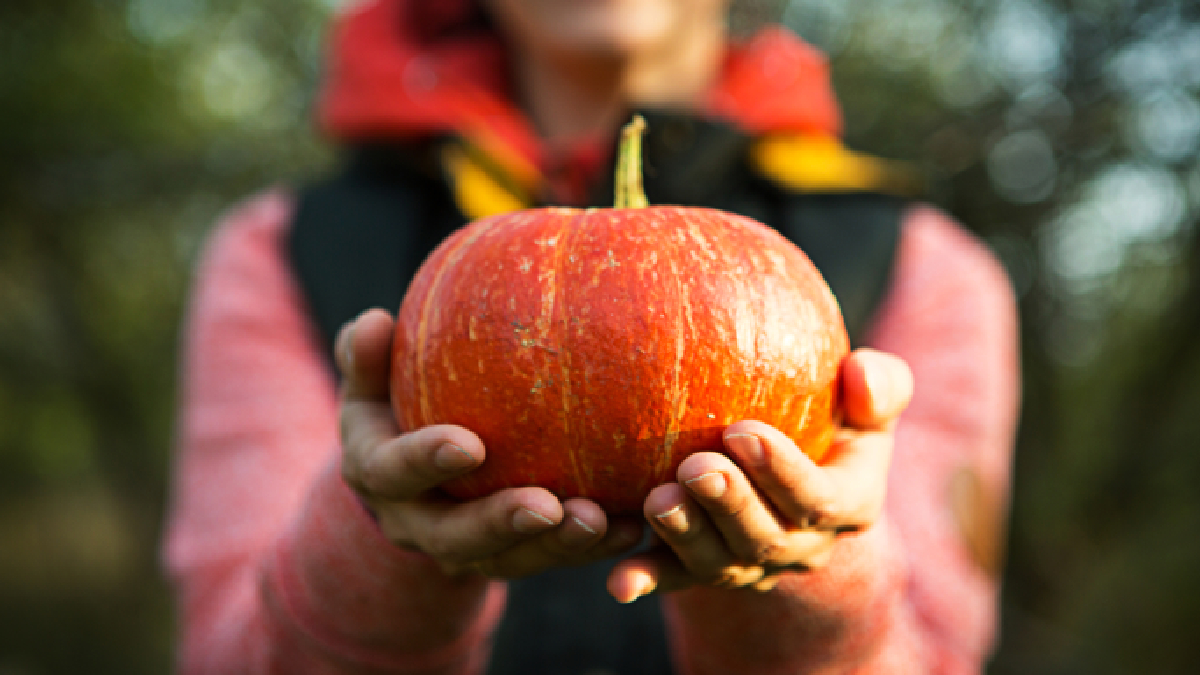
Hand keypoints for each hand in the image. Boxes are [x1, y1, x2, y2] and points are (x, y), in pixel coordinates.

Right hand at [336, 309, 642, 577]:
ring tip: (601, 521)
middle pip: (455, 537)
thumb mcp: (369, 383)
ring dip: (556, 546)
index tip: (470, 444)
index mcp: (378, 473)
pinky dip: (593, 546)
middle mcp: (417, 522)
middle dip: (501, 525)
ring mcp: (465, 549)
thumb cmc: (392, 407)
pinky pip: (550, 557)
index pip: (393, 471)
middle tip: (547, 508)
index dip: (426, 461)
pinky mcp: (510, 557)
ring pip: (510, 560)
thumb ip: (366, 357)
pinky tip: (634, 525)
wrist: (403, 481)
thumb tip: (374, 321)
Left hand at [608, 348, 912, 601]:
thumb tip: (860, 369)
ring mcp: (750, 563)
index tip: (742, 430)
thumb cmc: (834, 419)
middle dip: (729, 505)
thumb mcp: (867, 406)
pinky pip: (675, 578)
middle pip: (764, 536)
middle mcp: (800, 545)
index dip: (782, 472)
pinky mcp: (704, 569)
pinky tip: (619, 582)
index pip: (819, 499)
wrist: (796, 477)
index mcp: (848, 505)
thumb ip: (879, 387)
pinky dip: (647, 579)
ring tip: (657, 500)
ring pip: (718, 560)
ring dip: (686, 534)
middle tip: (697, 468)